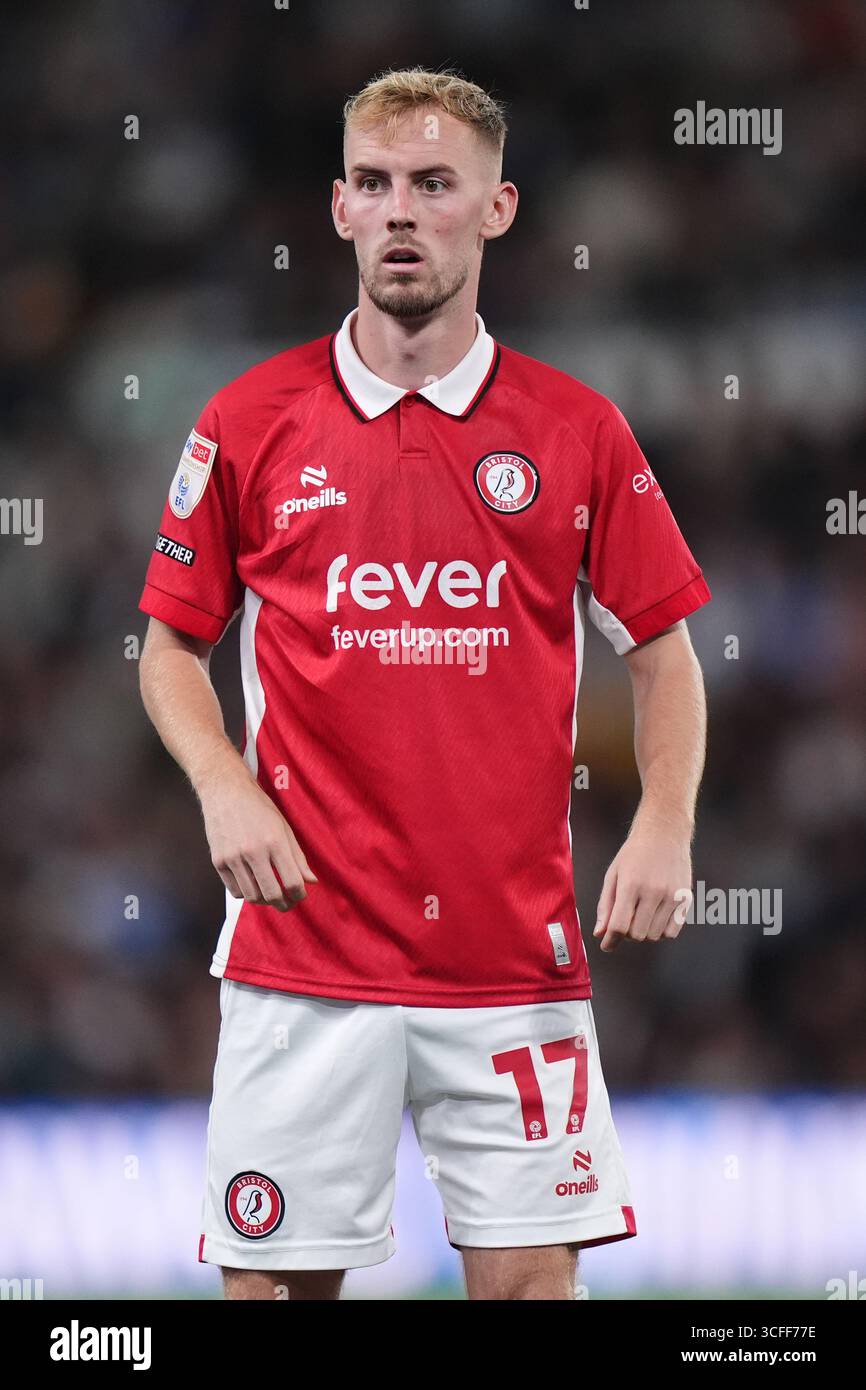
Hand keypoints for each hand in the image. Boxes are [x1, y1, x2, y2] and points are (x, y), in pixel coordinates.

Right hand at [198, 761, 317, 912]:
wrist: (225, 792)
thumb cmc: (259, 808)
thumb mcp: (284, 827)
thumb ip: (298, 857)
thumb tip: (311, 882)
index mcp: (275, 841)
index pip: (293, 882)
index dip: (300, 895)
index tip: (300, 895)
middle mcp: (253, 851)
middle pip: (272, 895)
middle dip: (284, 904)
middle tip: (287, 903)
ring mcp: (233, 858)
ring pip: (252, 897)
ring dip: (264, 900)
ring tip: (270, 893)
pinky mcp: (218, 861)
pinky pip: (235, 891)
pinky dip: (246, 893)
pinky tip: (252, 884)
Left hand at [592, 826, 692, 952]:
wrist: (664, 833)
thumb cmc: (634, 854)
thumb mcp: (613, 874)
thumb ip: (606, 905)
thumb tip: (600, 933)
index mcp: (631, 884)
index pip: (620, 926)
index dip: (610, 940)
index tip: (606, 945)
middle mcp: (654, 892)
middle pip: (637, 934)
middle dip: (627, 932)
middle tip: (626, 918)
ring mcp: (672, 896)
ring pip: (654, 936)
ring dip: (644, 931)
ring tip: (641, 913)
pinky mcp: (686, 899)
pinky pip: (672, 932)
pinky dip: (661, 931)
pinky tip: (656, 916)